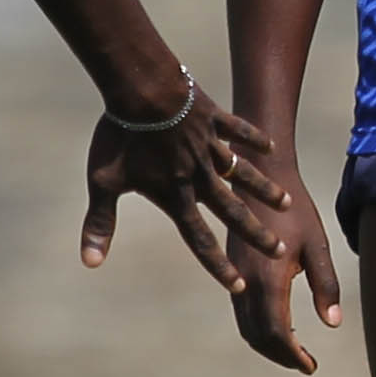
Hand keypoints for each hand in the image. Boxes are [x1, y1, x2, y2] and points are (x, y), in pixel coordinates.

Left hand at [80, 81, 295, 291]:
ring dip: (264, 190)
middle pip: (233, 212)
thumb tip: (89, 263)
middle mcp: (200, 177)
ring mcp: (211, 148)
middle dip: (256, 235)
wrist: (142, 90)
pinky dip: (255, 139)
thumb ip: (99, 223)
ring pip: (244, 175)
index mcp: (176, 195)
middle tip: (279, 251)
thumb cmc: (120, 138)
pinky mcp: (215, 121)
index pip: (199, 240)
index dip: (217, 266)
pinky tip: (269, 147)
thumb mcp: (104, 182)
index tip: (237, 286)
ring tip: (286, 203)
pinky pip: (240, 132)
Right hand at [231, 170, 344, 374]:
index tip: (311, 366)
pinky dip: (258, 328)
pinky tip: (280, 326)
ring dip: (268, 345)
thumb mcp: (318, 245)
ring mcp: (235, 276)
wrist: (258, 177)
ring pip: (246, 326)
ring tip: (295, 351)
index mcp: (269, 278)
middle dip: (281, 356)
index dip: (293, 355)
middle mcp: (246, 282)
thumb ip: (326, 285)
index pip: (277, 333)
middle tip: (306, 364)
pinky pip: (242, 311)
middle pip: (258, 336)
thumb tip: (332, 323)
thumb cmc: (294, 210)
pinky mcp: (232, 270)